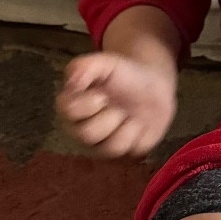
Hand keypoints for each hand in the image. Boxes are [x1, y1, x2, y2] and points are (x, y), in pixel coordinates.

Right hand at [56, 53, 176, 157]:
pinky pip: (131, 153)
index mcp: (70, 107)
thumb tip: (70, 82)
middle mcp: (80, 131)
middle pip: (88, 134)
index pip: (68, 112)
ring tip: (129, 115)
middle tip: (118, 106)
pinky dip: (141, 136)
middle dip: (110, 115)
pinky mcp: (122, 156)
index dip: (88, 104)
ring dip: (127, 126)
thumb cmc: (123, 74)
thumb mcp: (104, 63)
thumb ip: (84, 66)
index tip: (102, 95)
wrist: (152, 86)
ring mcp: (100, 147)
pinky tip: (139, 125)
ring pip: (111, 148)